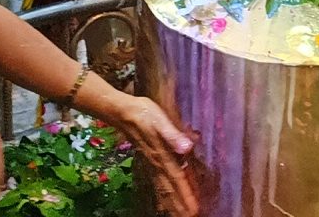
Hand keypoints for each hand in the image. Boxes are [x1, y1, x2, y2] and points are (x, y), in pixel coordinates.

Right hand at [116, 97, 198, 216]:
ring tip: (180, 215)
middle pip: (170, 190)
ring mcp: (152, 164)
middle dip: (179, 205)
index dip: (186, 195)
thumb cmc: (145, 114)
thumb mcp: (161, 121)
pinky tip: (165, 202)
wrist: (124, 112)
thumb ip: (173, 135)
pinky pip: (158, 183)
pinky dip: (163, 195)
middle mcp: (158, 164)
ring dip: (172, 204)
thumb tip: (187, 147)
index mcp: (162, 156)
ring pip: (163, 189)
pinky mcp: (149, 161)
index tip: (194, 209)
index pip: (177, 180)